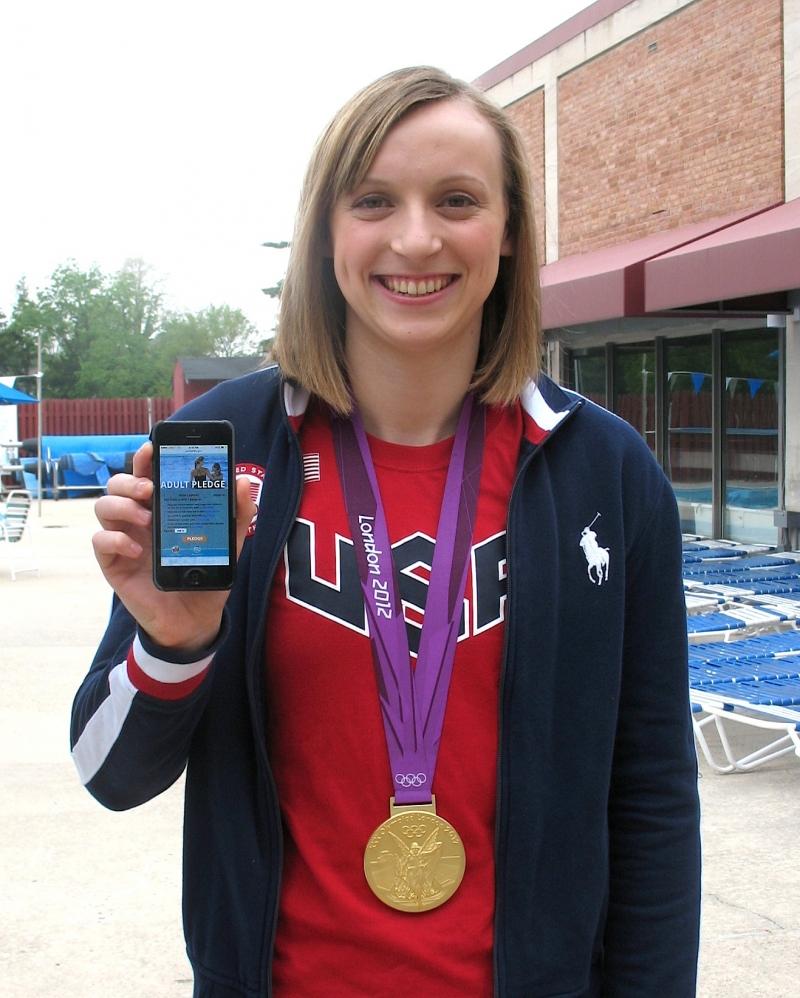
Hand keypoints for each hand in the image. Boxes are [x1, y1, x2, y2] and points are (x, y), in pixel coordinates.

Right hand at [92, 441, 256, 653]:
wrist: (195, 619)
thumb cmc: (204, 574)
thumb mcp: (227, 544)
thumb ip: (236, 514)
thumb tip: (242, 481)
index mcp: (162, 507)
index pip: (146, 473)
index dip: (144, 458)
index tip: (151, 448)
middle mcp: (138, 518)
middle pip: (118, 484)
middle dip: (130, 481)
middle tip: (150, 491)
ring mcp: (123, 538)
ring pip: (103, 506)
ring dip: (123, 507)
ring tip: (148, 520)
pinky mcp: (113, 563)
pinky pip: (99, 541)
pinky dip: (116, 539)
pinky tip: (137, 549)